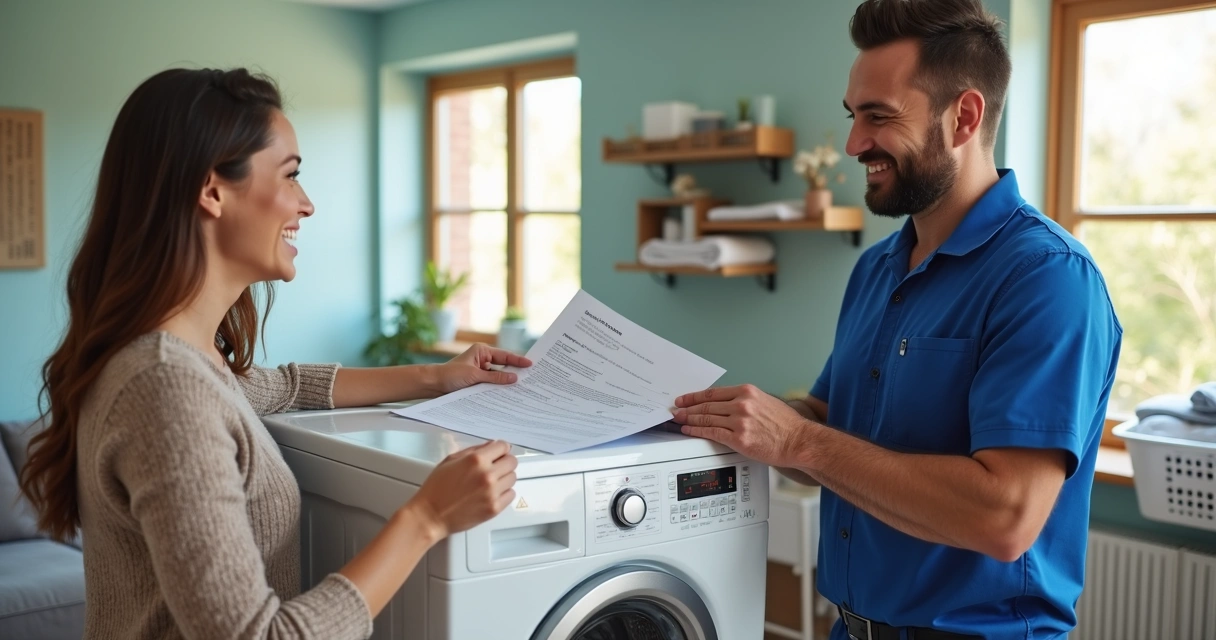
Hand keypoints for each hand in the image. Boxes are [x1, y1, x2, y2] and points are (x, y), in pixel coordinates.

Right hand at [405, 440, 517, 540]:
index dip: (500, 449)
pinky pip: (511, 495)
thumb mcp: (450, 460)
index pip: (503, 447)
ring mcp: (492, 493)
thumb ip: (474, 450)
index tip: (498, 453)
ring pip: (513, 478)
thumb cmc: (436, 488)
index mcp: (476, 460)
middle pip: (512, 462)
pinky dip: (504, 493)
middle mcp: (487, 475)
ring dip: (504, 478)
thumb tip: (491, 445)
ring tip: (490, 482)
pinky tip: (491, 493)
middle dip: (504, 462)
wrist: (430, 515)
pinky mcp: (494, 508)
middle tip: (495, 467)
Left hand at [433, 344, 531, 394]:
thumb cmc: (450, 376)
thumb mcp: (475, 376)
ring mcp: (480, 370)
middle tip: (531, 377)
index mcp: (482, 351)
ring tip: (522, 387)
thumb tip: (514, 378)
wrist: (433, 385)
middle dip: (515, 371)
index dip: (518, 360)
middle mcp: (483, 359)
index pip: (504, 356)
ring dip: (506, 381)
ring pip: (498, 376)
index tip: (530, 364)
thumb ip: (495, 377)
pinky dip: (498, 388)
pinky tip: (507, 393)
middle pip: (503, 365)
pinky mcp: (477, 380)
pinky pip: (491, 383)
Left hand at [673, 384, 812, 467]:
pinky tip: (689, 431)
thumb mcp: (765, 402)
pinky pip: (712, 433)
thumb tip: (727, 405)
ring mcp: (740, 422)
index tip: (684, 398)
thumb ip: (746, 401)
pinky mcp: (739, 439)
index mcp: (747, 392)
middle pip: (706, 405)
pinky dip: (697, 432)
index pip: (713, 393)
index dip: (694, 396)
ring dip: (689, 420)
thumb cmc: (787, 425)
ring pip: (706, 419)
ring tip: (679, 420)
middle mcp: (742, 404)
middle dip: (687, 408)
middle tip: (676, 410)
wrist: (799, 440)